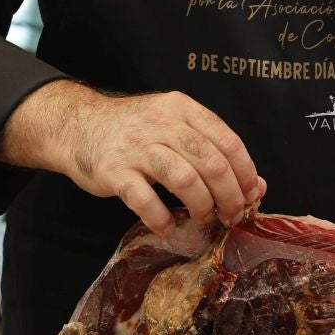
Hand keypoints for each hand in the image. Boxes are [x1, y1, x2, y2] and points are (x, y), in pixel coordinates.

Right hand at [1, 82, 264, 233]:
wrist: (78, 126)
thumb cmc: (135, 132)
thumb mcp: (174, 129)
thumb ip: (212, 151)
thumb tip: (256, 186)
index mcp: (182, 109)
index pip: (228, 140)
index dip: (245, 173)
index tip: (250, 195)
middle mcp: (161, 123)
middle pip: (211, 162)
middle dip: (229, 195)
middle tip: (231, 215)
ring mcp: (136, 146)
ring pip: (185, 179)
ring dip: (202, 206)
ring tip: (203, 218)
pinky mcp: (113, 170)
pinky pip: (145, 199)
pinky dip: (162, 218)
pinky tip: (167, 225)